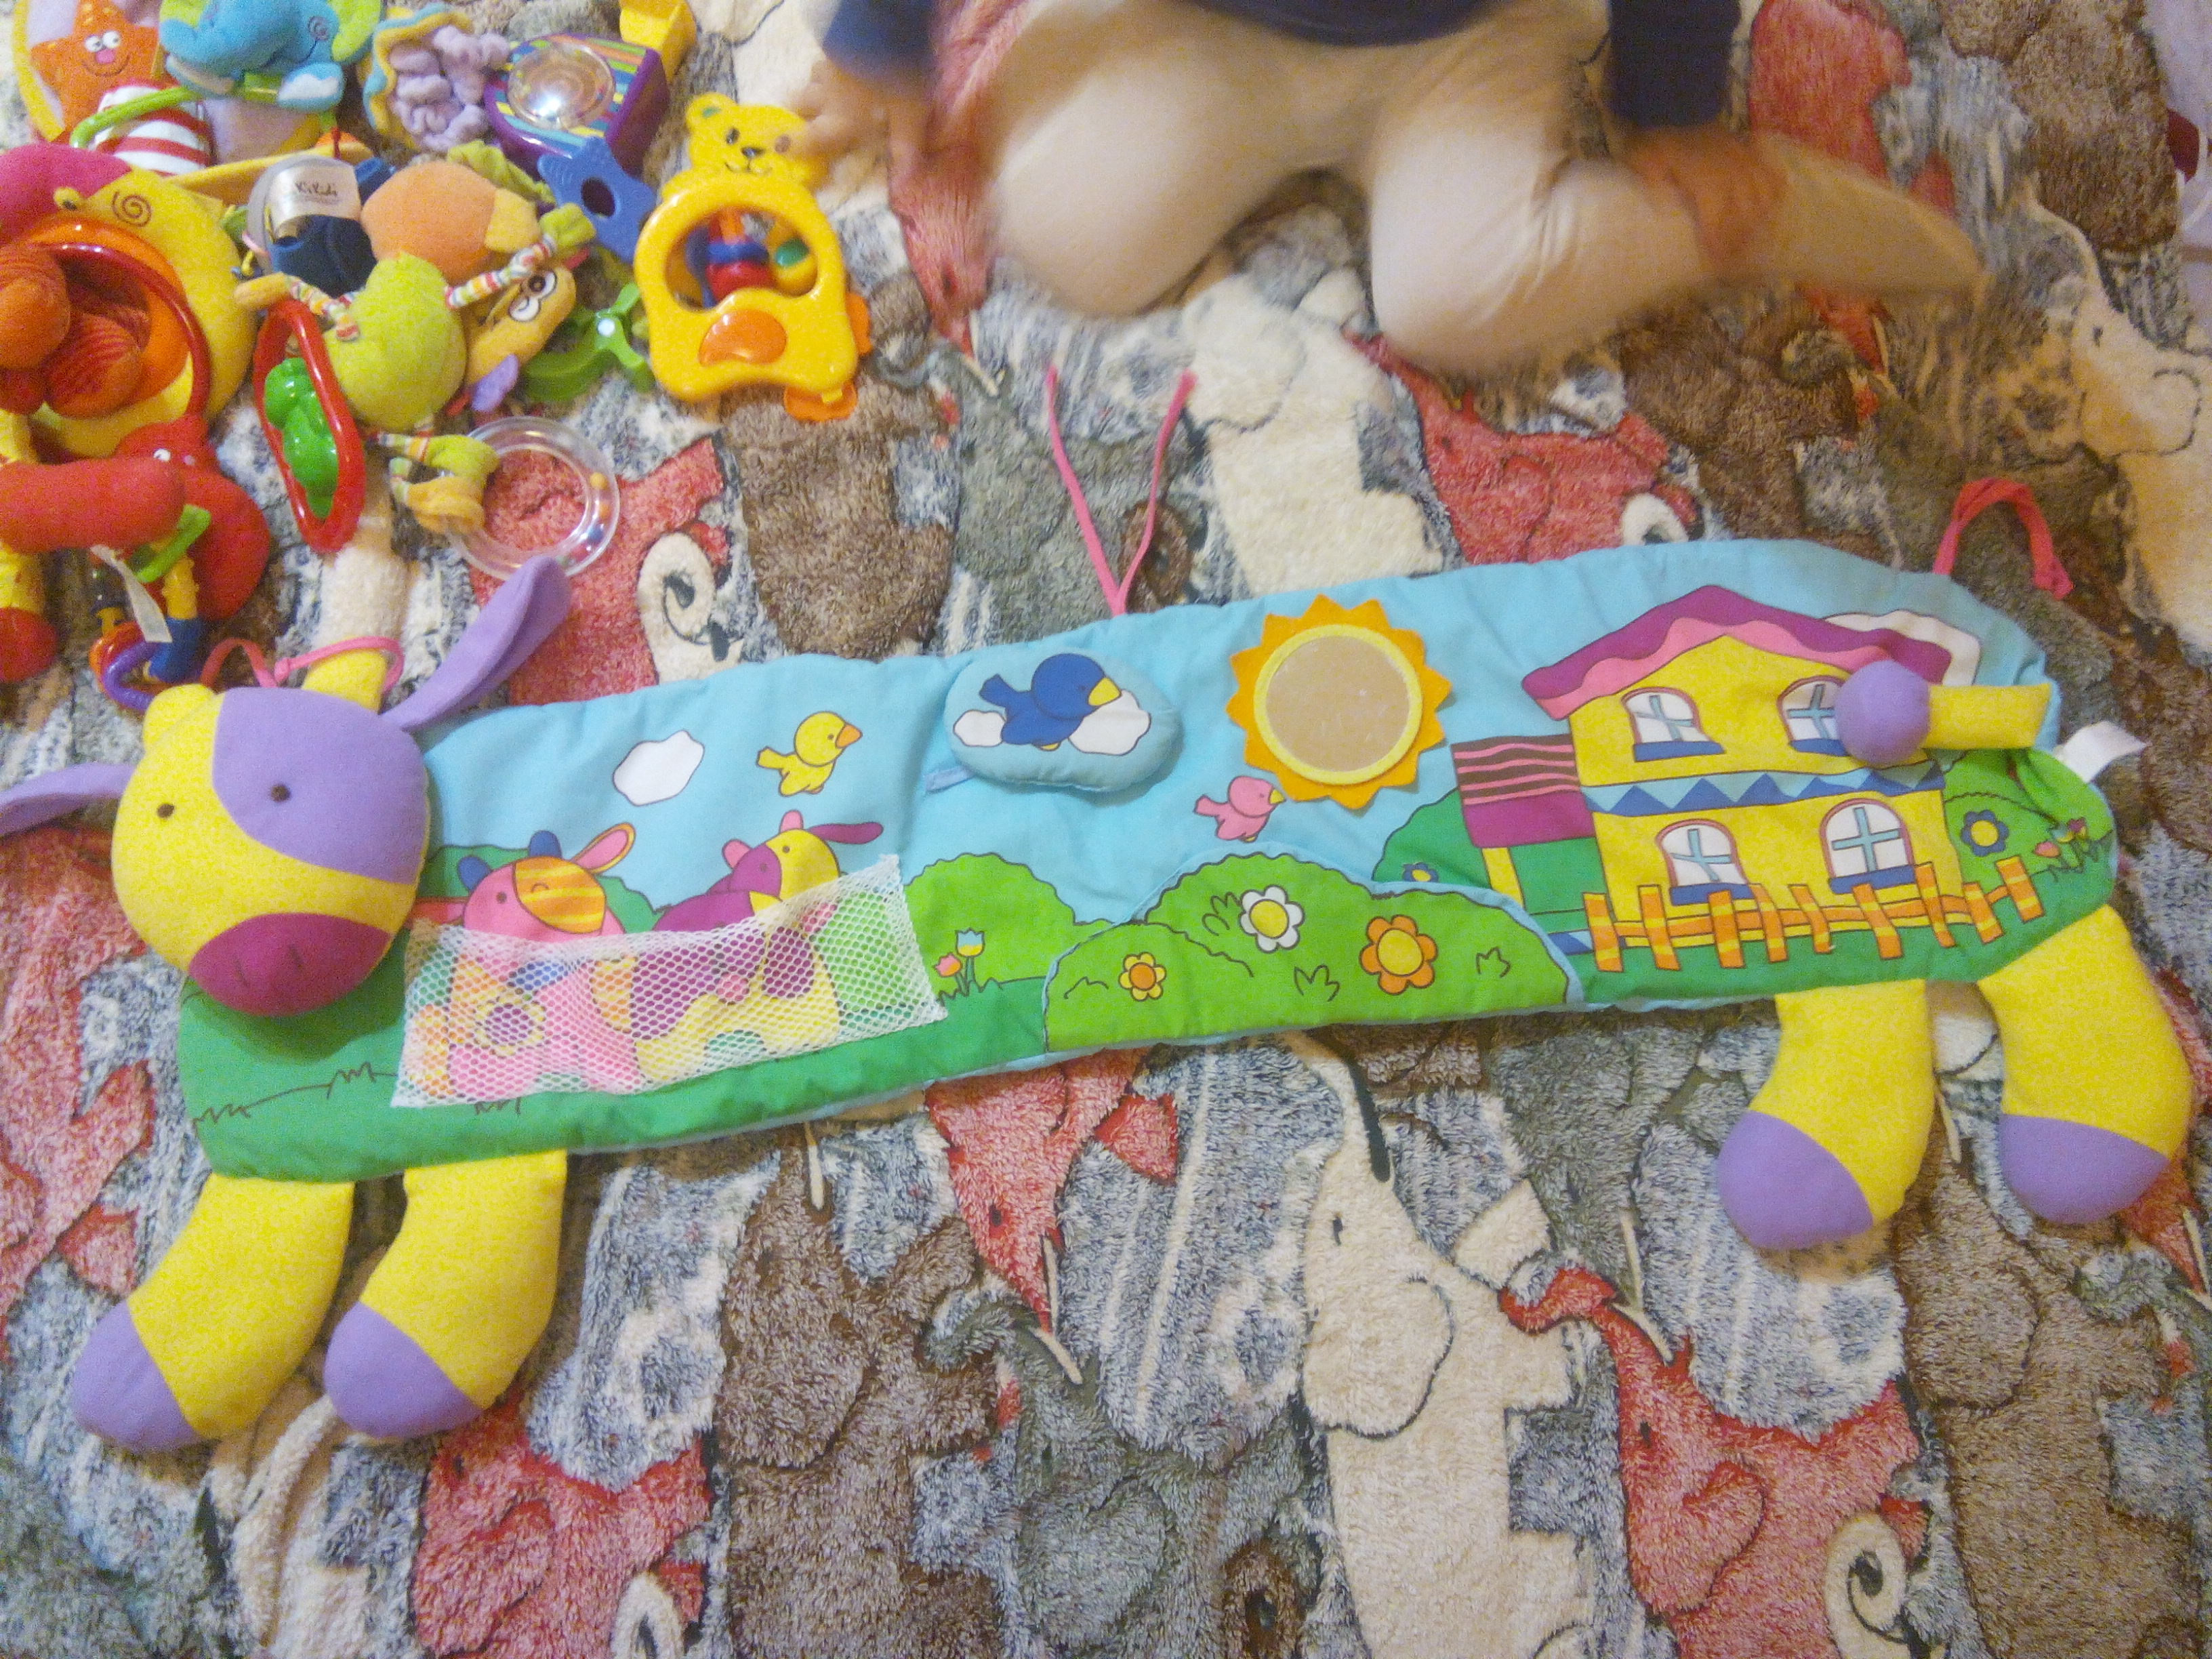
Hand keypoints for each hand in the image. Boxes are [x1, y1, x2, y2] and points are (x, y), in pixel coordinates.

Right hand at [793, 58, 931, 174]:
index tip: (780, 149)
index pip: (813, 137)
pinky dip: (825, 66)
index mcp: (842, 119)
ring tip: (817, 90)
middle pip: (801, 105)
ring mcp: (829, 67)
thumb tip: (906, 180)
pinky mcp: (835, 45)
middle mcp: (828, 96)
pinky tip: (834, 63)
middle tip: (790, 117)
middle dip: (794, 113)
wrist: (881, 28)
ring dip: (812, 87)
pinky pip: (823, 58)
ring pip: (811, 79)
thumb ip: (905, 145)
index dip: (796, 145)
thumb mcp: (909, 114)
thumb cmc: (894, 78)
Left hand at [1623, 124, 1784, 271]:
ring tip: (1750, 238)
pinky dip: (1773, 191)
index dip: (1719, 248)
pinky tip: (1771, 204)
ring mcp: (1744, 163)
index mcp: (1706, 183)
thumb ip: (1652, 181)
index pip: (1718, 224)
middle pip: (1744, 218)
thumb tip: (1660, 206)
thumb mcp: (1644, 161)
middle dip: (1740, 242)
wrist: (1677, 104)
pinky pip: (1771, 175)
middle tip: (1734, 261)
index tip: (1719, 266)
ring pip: (1762, 199)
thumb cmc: (1658, 138)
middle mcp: (1731, 176)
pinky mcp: (1750, 153)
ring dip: (1756, 221)